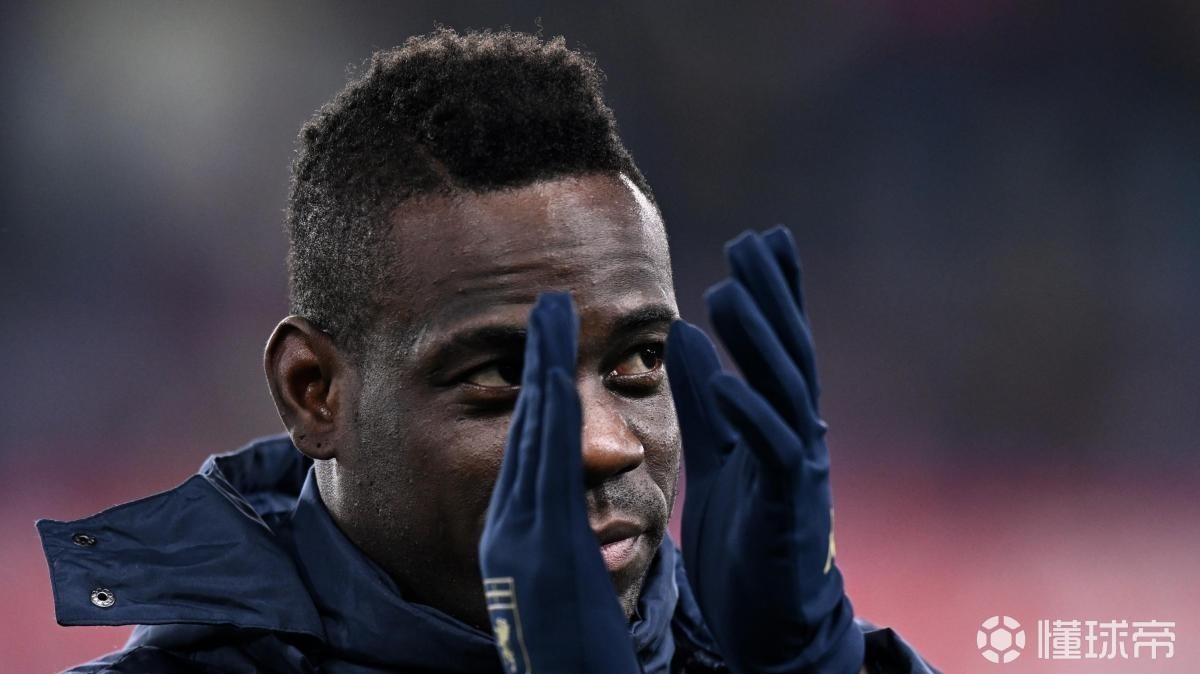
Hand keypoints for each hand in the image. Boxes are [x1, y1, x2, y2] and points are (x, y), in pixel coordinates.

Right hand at [478, 292, 640, 673]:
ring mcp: (520, 540)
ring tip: (550, 311)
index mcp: (521, 541)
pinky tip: (557, 369)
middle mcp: (509, 532)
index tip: (552, 341)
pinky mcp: (541, 551)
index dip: (538, 391)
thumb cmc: (579, 660)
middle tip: (546, 303)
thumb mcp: (571, 595)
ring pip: (527, 435)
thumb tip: (592, 516)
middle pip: (520, 430)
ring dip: (537, 370)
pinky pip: (543, 464)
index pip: (527, 452)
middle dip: (532, 365)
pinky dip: (546, 409)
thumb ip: (570, 551)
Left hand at [666, 227, 863, 673]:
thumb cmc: (747, 535)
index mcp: (779, 420)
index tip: (762, 238)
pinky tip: (726, 383)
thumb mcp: (718, 453)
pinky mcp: (787, 509)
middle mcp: (799, 436)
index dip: (775, 292)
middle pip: (789, 355)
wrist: (767, 620)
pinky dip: (749, 416)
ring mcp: (798, 471)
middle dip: (773, 297)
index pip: (777, 345)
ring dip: (758, 343)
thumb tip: (684, 334)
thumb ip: (706, 398)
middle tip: (753, 241)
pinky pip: (772, 456)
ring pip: (784, 394)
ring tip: (727, 291)